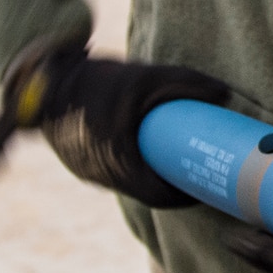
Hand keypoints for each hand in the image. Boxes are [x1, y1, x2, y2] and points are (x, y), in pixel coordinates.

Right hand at [1, 37, 228, 207]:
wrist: (46, 77)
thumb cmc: (99, 80)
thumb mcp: (146, 76)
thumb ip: (186, 82)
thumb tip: (225, 93)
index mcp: (119, 160)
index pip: (161, 196)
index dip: (186, 195)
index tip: (205, 184)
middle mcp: (101, 173)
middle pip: (146, 192)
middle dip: (172, 185)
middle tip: (196, 171)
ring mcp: (86, 170)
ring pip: (128, 182)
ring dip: (150, 176)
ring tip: (174, 160)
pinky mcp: (78, 160)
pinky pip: (111, 171)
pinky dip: (130, 167)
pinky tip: (143, 151)